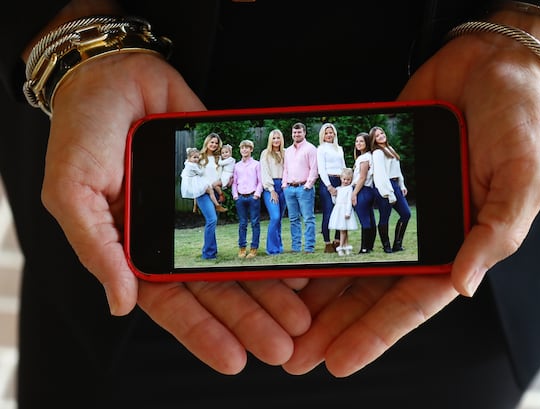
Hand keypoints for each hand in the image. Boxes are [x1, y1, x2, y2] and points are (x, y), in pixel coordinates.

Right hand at [41, 53, 310, 372]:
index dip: (203, 333)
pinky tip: (301, 261)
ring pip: (241, 258)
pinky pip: (255, 214)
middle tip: (284, 346)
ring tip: (302, 315)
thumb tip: (120, 305)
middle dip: (249, 319)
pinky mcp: (225, 181)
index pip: (172, 303)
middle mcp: (172, 237)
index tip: (235, 361)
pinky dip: (274, 237)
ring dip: (270, 289)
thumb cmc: (81, 132)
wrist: (116, 73)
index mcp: (133, 249)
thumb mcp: (73, 191)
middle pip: (216, 289)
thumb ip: (96, 248)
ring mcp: (202, 210)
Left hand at [283, 30, 539, 376]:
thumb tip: (464, 285)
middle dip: (333, 324)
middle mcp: (420, 233)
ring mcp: (391, 205)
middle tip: (294, 354)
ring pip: (347, 257)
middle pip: (370, 290)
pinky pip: (338, 211)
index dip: (375, 333)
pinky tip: (287, 254)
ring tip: (278, 318)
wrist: (490, 64)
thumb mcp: (522, 178)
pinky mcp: (370, 177)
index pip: (412, 302)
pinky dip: (315, 233)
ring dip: (316, 290)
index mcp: (458, 245)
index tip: (338, 360)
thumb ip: (495, 234)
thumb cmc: (519, 121)